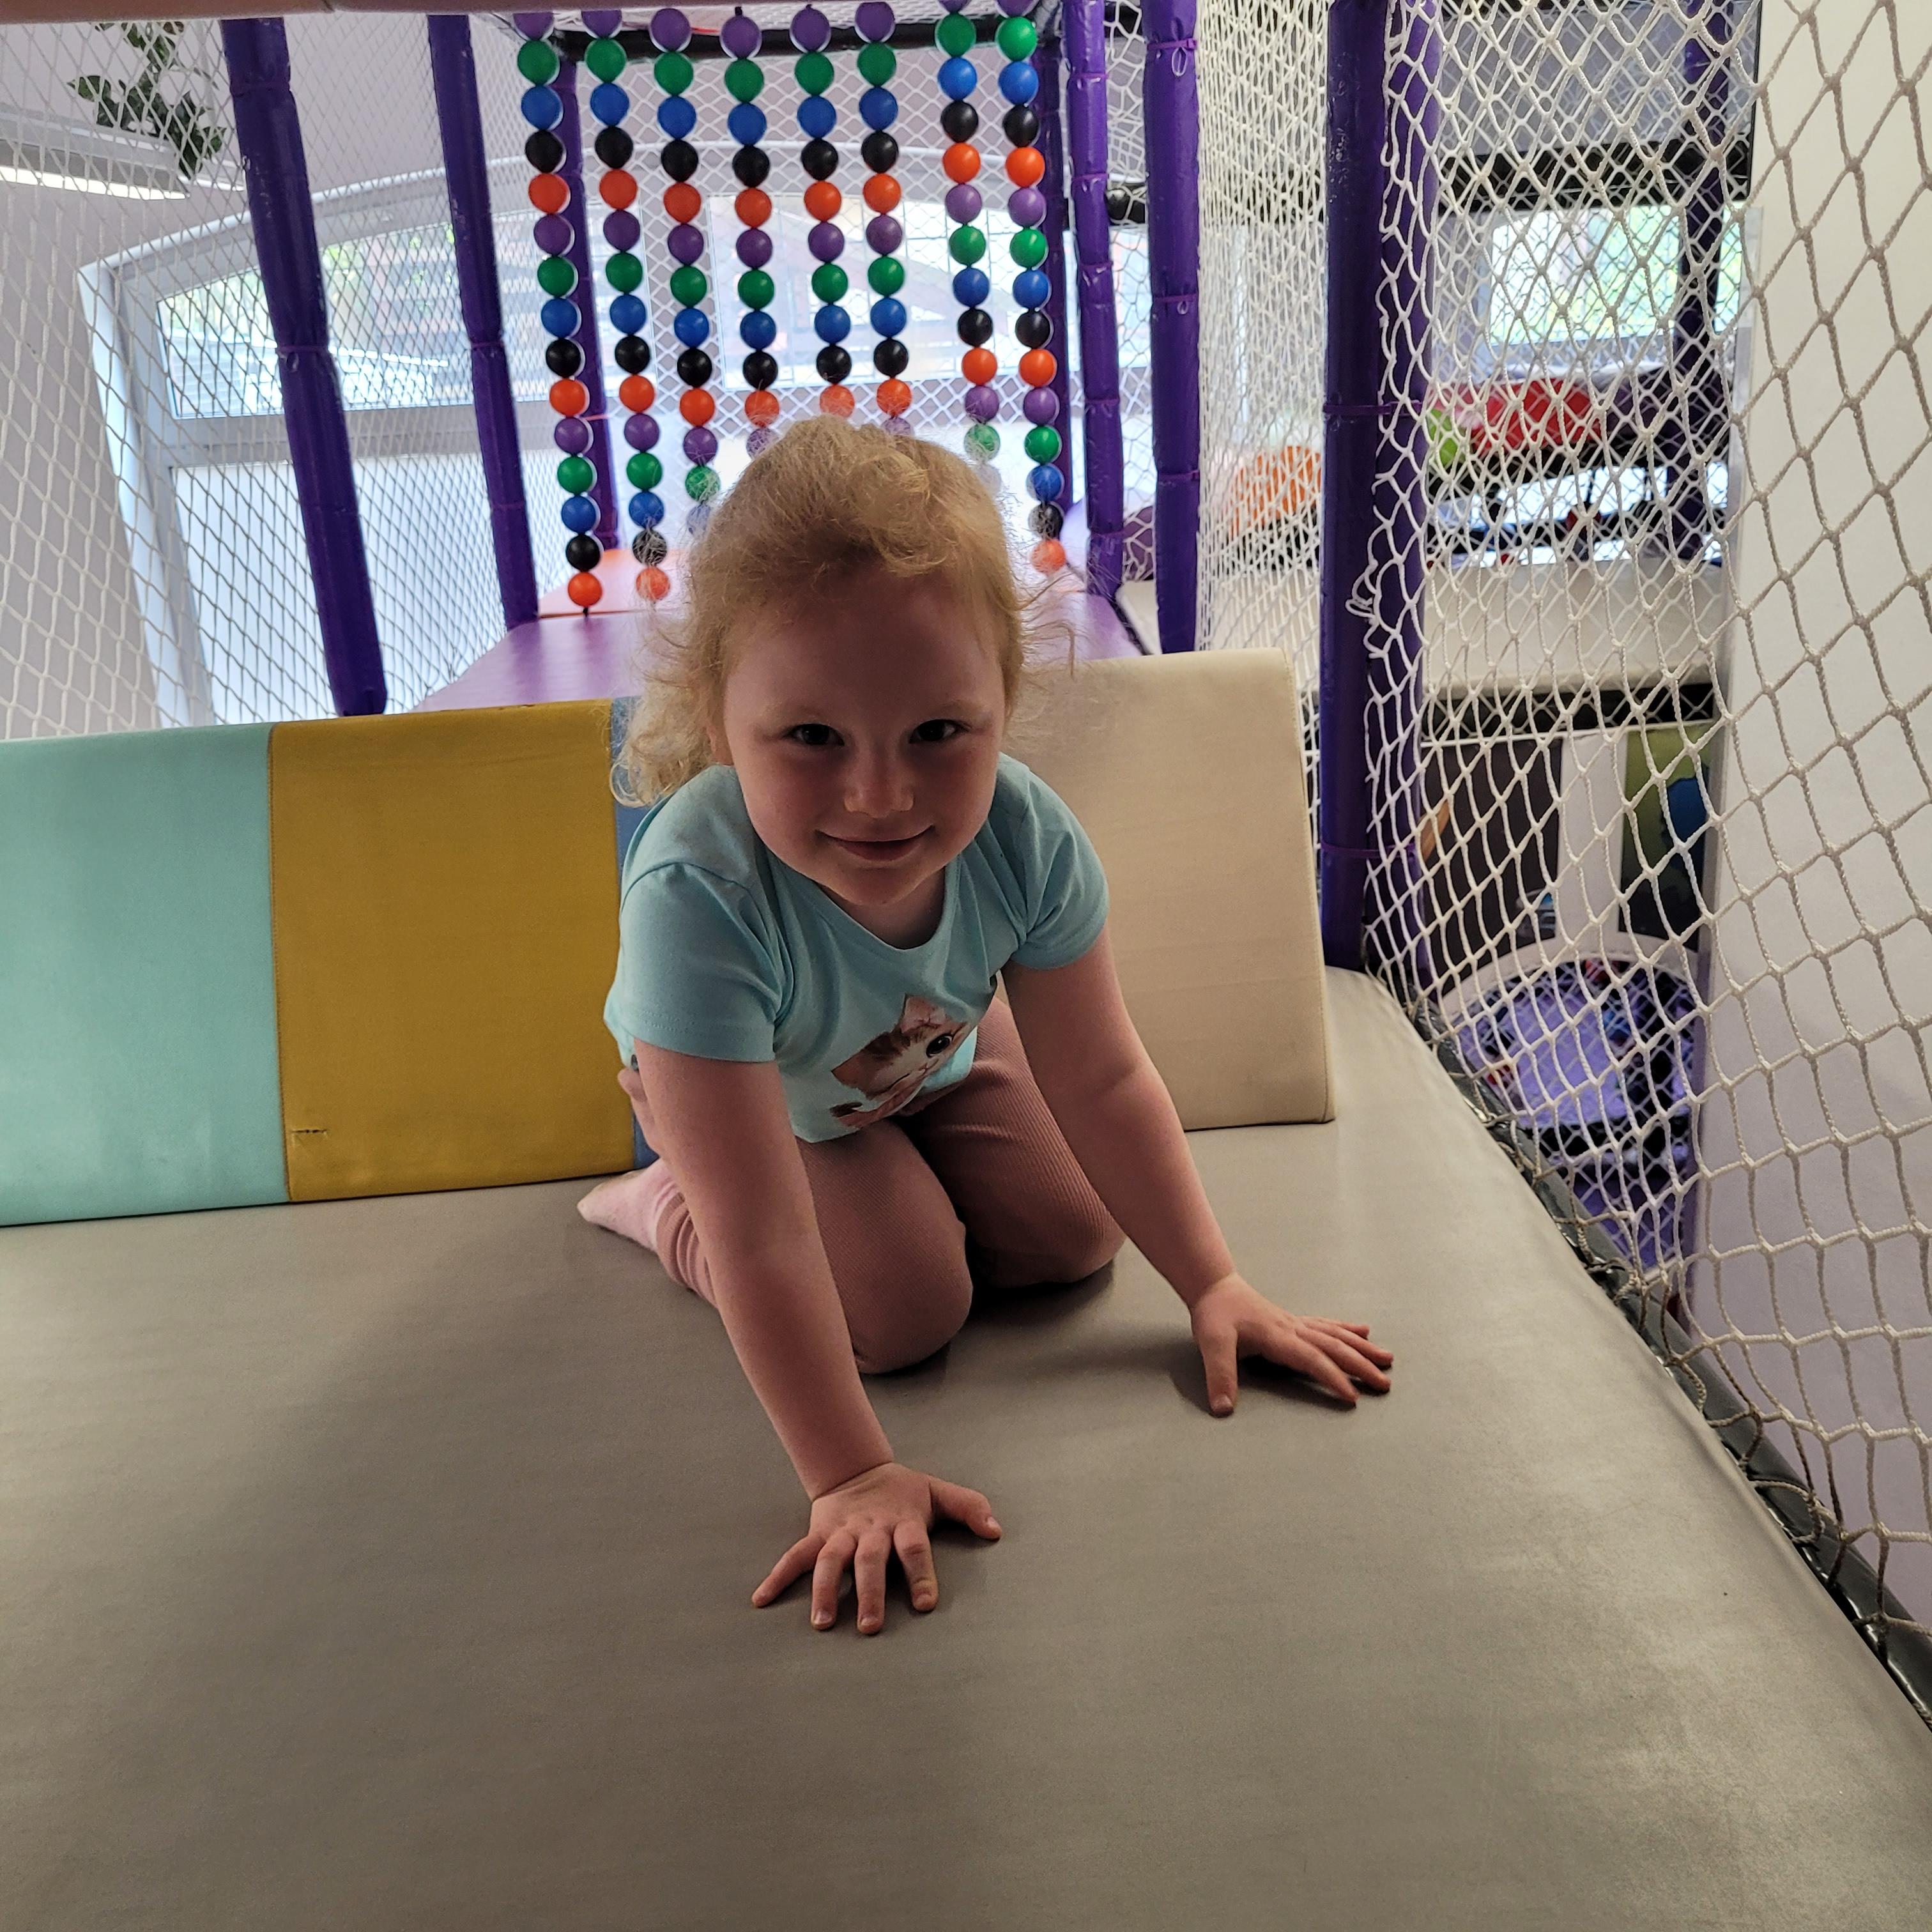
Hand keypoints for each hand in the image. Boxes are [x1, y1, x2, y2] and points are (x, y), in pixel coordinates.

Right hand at [752, 1460, 1001, 1635]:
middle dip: (870, 1592)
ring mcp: (841, 1533)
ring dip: (826, 1591)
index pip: (914, 1547)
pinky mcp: (818, 1535)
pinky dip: (778, 1576)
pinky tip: (762, 1599)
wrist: (856, 1468)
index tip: (925, 1604)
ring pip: (830, 1560)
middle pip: (870, 1560)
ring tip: (822, 1623)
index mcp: (902, 1521)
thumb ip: (969, 1507)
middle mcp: (871, 1529)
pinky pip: (796, 1556)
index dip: (920, 1574)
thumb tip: (997, 1530)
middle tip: (870, 1627)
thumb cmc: (903, 1491)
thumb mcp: (938, 1492)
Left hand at [1189, 1273, 1393, 1414]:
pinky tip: (1363, 1330)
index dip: (1332, 1378)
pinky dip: (1346, 1329)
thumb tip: (1224, 1408)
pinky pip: (1326, 1325)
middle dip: (1361, 1366)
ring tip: (1387, 1359)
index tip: (1353, 1396)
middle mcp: (1292, 1329)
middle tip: (1385, 1384)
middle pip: (1333, 1347)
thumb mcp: (1211, 1344)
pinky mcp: (1293, 1321)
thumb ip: (1219, 1375)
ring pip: (1335, 1335)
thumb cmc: (1214, 1314)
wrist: (1214, 1286)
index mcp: (1277, 1337)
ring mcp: (1295, 1323)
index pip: (1311, 1359)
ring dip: (1362, 1348)